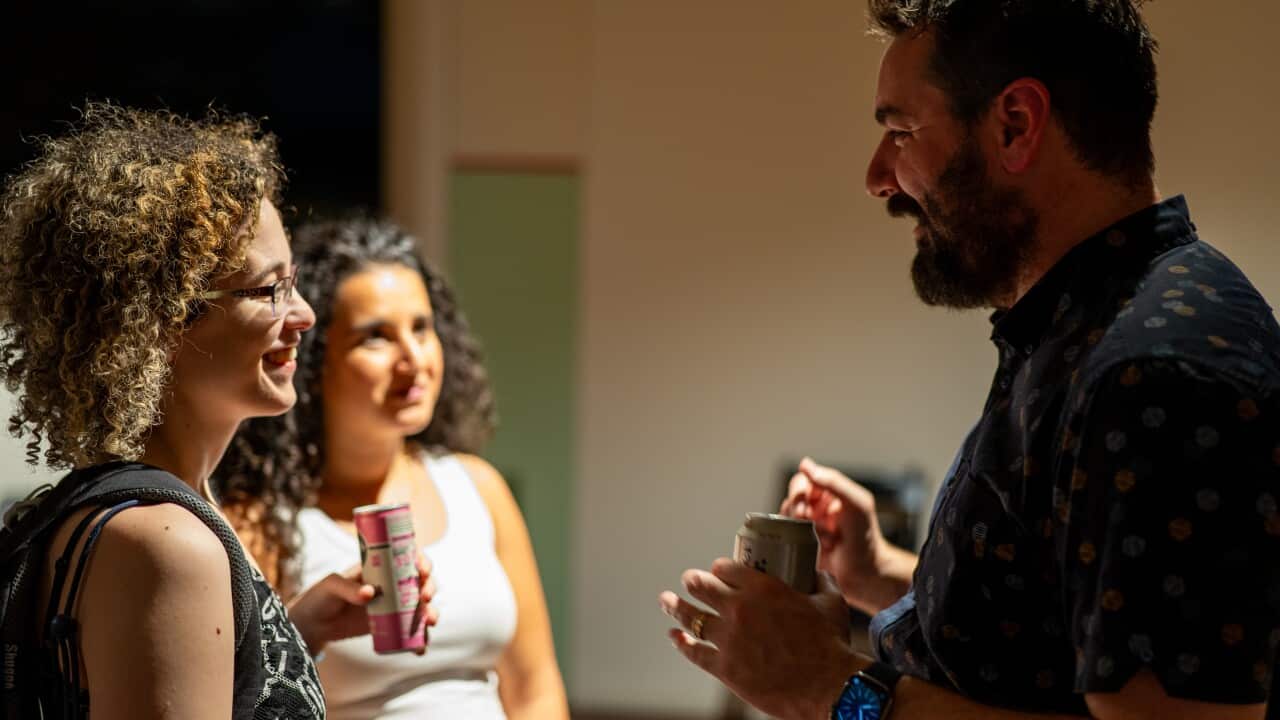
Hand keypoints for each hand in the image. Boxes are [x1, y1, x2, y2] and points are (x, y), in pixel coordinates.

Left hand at [288, 551, 438, 655]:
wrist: (313, 626)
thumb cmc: (321, 597)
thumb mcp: (331, 586)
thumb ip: (348, 588)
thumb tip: (370, 593)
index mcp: (381, 567)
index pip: (408, 558)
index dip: (421, 561)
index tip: (423, 570)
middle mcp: (392, 585)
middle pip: (420, 582)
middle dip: (429, 588)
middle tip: (425, 598)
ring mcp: (393, 607)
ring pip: (421, 608)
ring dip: (430, 613)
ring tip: (429, 624)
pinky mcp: (390, 627)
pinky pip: (410, 633)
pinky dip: (419, 640)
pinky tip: (419, 649)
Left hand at [659, 560, 860, 719]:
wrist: (828, 687)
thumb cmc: (831, 644)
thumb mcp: (831, 602)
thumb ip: (821, 582)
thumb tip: (816, 572)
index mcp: (762, 588)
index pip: (725, 568)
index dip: (719, 568)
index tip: (717, 571)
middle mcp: (739, 608)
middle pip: (701, 587)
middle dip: (692, 581)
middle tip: (688, 581)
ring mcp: (728, 639)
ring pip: (691, 617)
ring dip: (676, 606)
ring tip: (666, 600)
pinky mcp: (725, 668)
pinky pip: (694, 652)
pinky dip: (681, 642)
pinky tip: (674, 636)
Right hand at [780, 457, 891, 610]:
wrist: (865, 575)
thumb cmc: (865, 538)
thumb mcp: (856, 503)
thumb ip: (833, 482)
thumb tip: (804, 464)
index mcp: (830, 493)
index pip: (803, 481)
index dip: (800, 492)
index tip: (807, 506)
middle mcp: (818, 507)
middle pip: (791, 498)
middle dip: (795, 509)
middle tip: (804, 521)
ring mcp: (809, 526)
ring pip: (785, 516)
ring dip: (796, 527)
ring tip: (814, 537)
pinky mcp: (801, 545)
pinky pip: (784, 536)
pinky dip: (792, 541)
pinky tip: (810, 548)